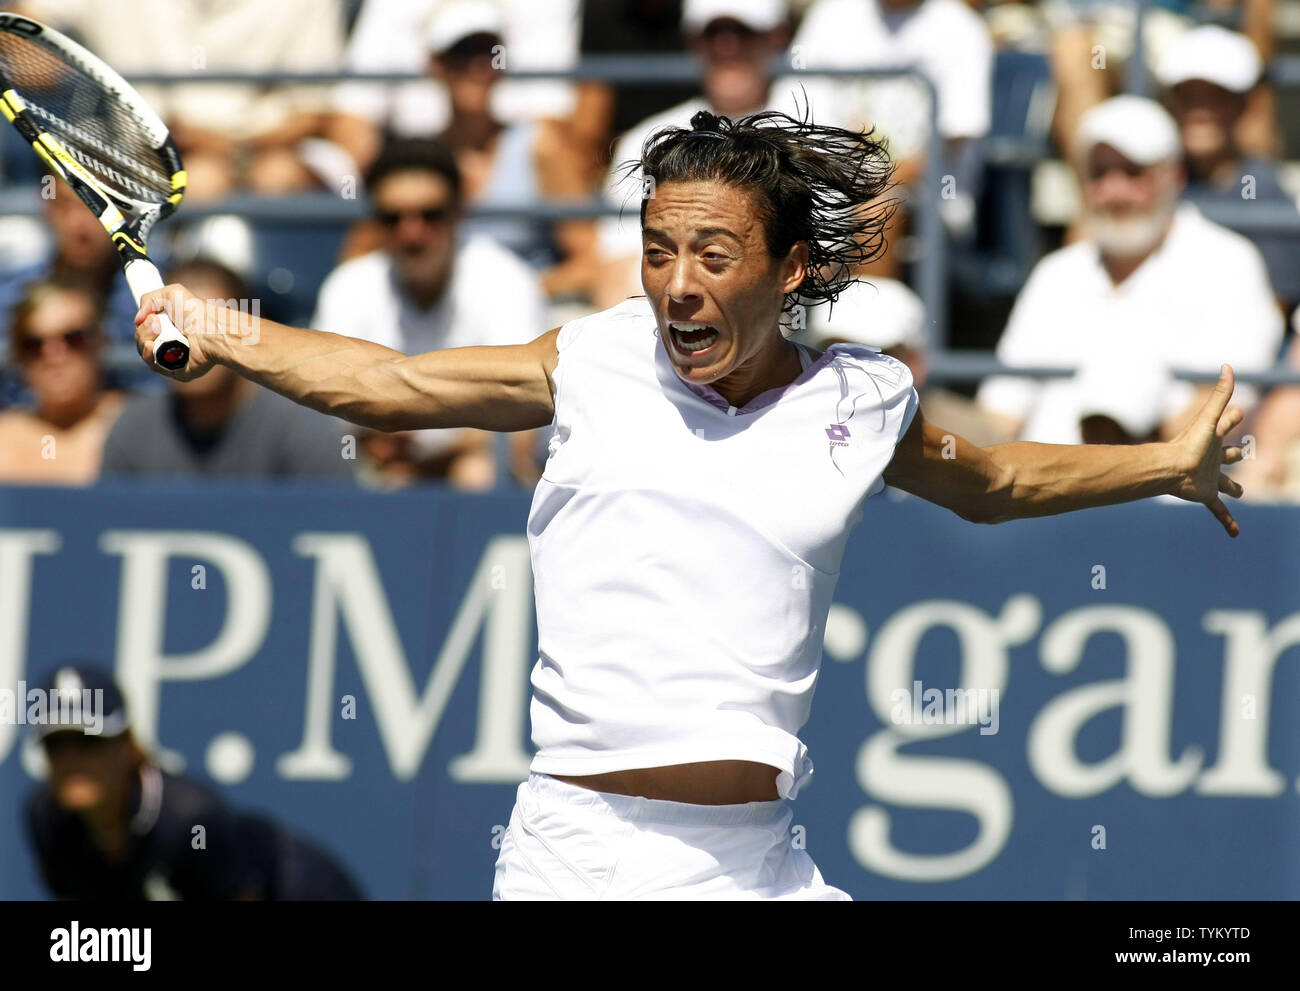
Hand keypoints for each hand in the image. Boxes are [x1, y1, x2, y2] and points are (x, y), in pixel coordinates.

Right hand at [133, 284, 214, 381]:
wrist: (210, 330)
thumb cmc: (196, 312)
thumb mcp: (172, 293)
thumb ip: (150, 299)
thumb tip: (138, 318)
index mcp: (170, 329)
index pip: (145, 331)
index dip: (142, 324)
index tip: (148, 317)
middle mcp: (171, 344)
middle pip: (142, 341)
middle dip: (143, 330)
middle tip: (156, 322)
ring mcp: (173, 359)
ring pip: (145, 352)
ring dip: (144, 339)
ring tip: (157, 330)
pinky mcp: (176, 371)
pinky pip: (155, 366)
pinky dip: (149, 354)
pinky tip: (152, 345)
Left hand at [1167, 364, 1245, 536]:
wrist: (1169, 470)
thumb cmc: (1188, 444)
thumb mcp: (1209, 418)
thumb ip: (1219, 393)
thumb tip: (1227, 365)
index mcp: (1214, 438)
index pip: (1228, 423)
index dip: (1232, 417)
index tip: (1236, 411)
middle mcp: (1213, 458)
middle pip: (1229, 454)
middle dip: (1236, 453)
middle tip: (1242, 452)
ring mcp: (1211, 477)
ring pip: (1225, 483)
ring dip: (1232, 488)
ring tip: (1240, 492)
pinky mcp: (1207, 494)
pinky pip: (1218, 510)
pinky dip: (1227, 521)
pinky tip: (1235, 534)